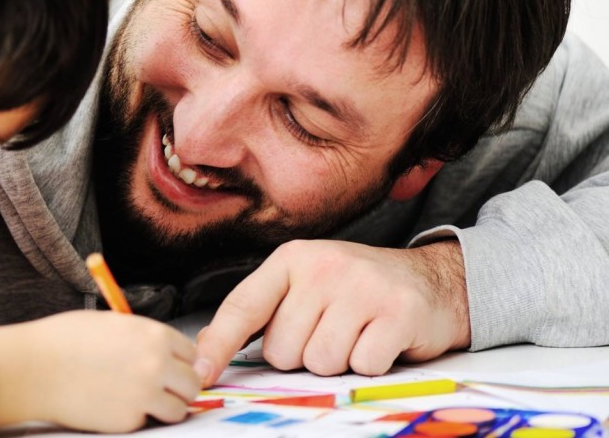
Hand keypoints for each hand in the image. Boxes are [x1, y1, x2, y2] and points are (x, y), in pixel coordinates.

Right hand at [0, 310, 199, 432]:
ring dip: (165, 407)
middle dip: (179, 387)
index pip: (191, 354)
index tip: (171, 367)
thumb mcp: (111, 324)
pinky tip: (112, 404)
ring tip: (142, 400)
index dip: (180, 362)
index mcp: (154, 335)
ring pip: (179, 409)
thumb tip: (160, 351)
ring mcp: (145, 395)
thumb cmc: (64, 340)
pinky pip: (146, 421)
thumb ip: (142, 337)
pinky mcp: (129, 420)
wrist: (35, 368)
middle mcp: (156, 365)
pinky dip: (135, 417)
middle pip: (192, 383)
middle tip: (162, 388)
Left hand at [193, 239, 469, 384]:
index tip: (200, 375)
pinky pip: (362, 366)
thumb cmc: (358, 290)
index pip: (243, 307)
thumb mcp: (307, 285)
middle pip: (283, 350)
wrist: (434, 280)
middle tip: (332, 332)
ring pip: (321, 362)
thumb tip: (209, 355)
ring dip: (338, 363)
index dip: (218, 345)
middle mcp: (323, 267)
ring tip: (357, 335)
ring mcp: (362, 288)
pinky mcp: (398, 312)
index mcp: (291, 259)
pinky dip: (371, 365)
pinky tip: (381, 341)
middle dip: (303, 356)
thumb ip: (266, 313)